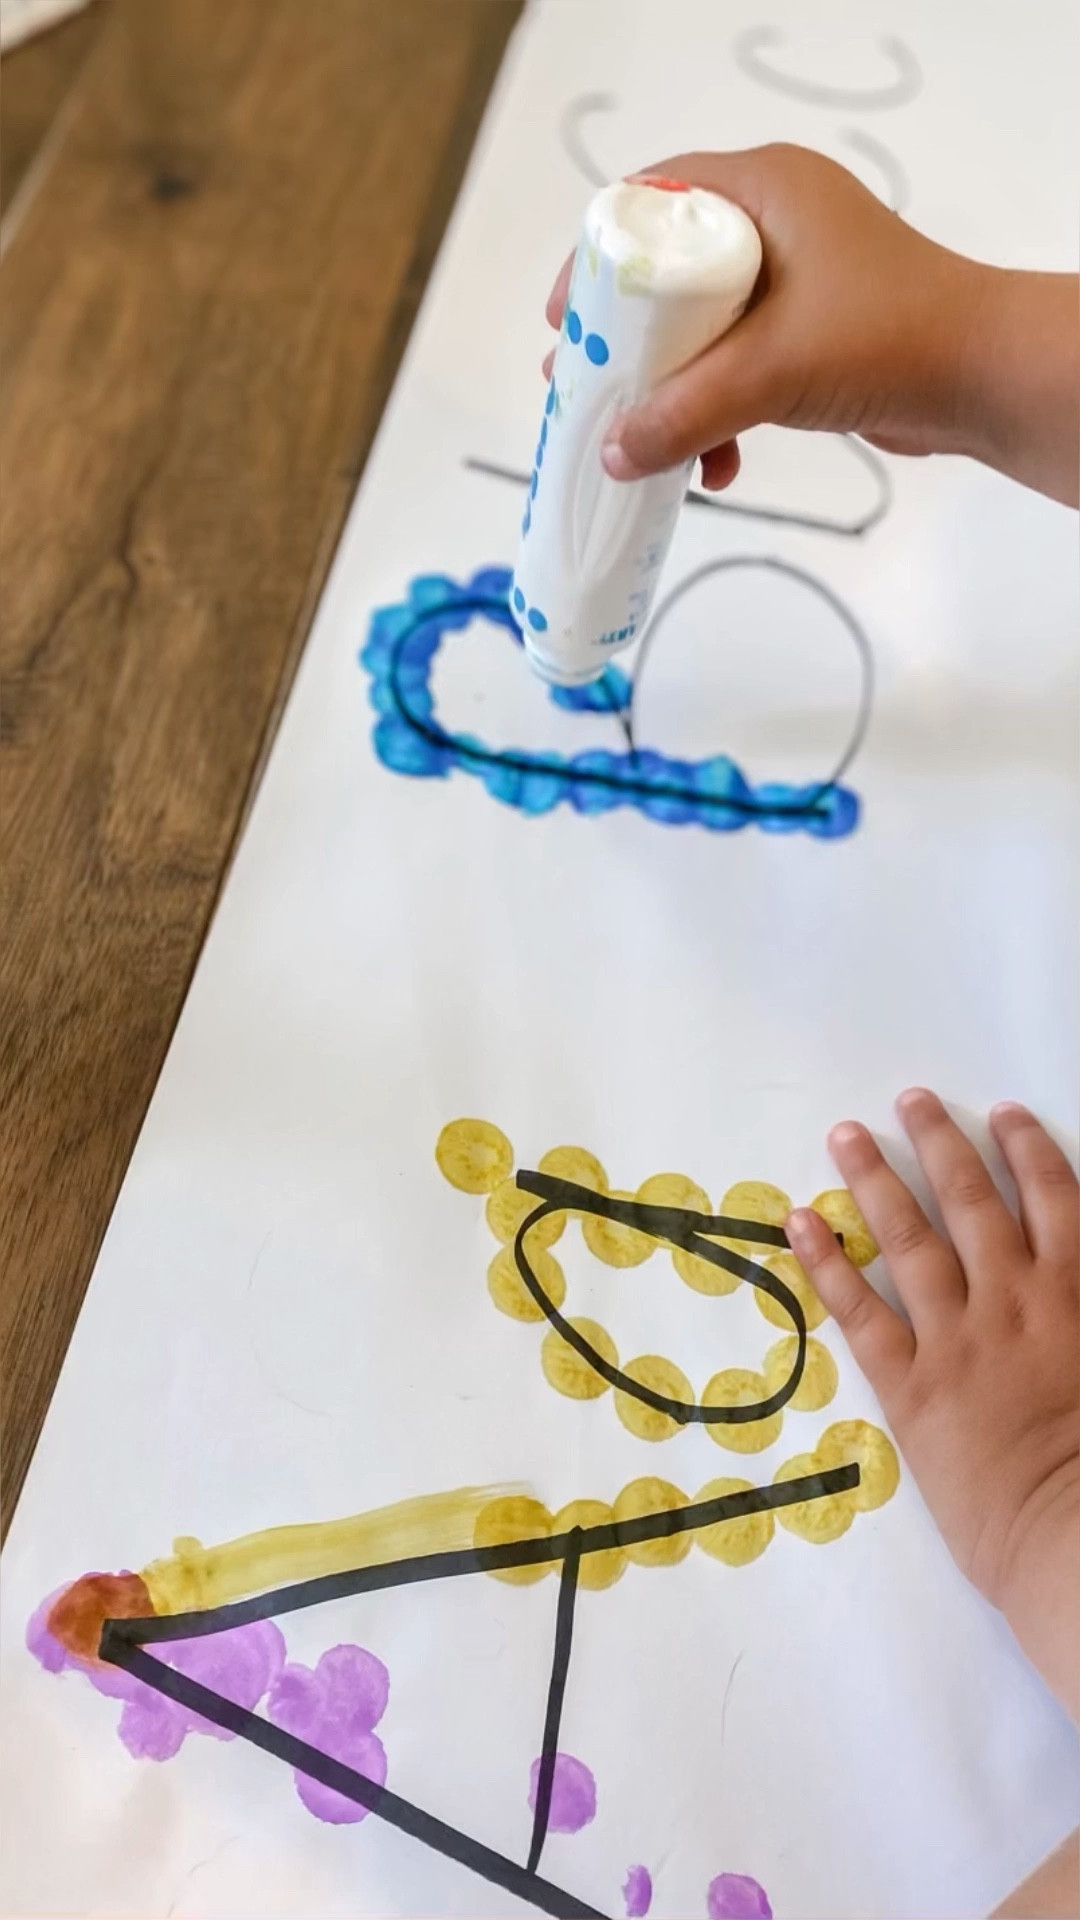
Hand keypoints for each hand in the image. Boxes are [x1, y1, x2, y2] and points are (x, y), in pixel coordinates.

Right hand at [545, 146, 1079, 505]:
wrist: (984, 380)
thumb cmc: (893, 337)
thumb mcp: (768, 371)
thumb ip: (683, 413)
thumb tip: (614, 452)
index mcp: (765, 189)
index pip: (653, 201)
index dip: (599, 259)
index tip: (567, 318)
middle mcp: (778, 223)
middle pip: (668, 276)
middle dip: (626, 345)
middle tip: (585, 386)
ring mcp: (796, 281)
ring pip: (700, 332)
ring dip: (671, 392)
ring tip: (640, 443)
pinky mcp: (810, 334)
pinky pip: (737, 367)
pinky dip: (716, 412)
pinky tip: (713, 465)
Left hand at [785, 1091, 1078, 1715]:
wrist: (1074, 1537)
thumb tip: (1070, 1261)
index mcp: (1074, 1292)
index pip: (1051, 1197)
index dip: (1024, 1149)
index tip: (1001, 1112)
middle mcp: (1013, 1299)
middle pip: (970, 1200)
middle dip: (939, 1142)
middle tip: (910, 1099)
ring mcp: (957, 1338)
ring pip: (909, 1239)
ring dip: (875, 1180)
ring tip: (846, 1135)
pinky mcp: (911, 1386)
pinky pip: (860, 1311)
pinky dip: (826, 1263)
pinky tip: (799, 1222)